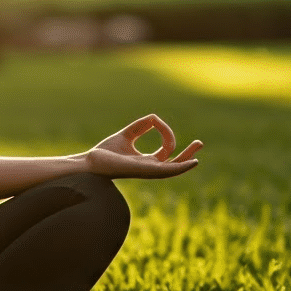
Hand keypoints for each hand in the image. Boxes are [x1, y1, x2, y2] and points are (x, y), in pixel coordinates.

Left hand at [84, 114, 202, 178]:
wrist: (90, 162)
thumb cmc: (105, 152)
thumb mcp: (127, 134)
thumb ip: (141, 126)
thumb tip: (155, 118)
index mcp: (146, 161)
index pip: (166, 151)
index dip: (166, 133)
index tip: (157, 121)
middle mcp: (149, 168)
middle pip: (175, 163)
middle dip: (188, 153)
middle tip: (200, 142)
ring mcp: (148, 171)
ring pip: (174, 168)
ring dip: (187, 159)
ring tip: (198, 148)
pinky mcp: (145, 171)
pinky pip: (167, 170)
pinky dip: (180, 166)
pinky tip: (191, 161)